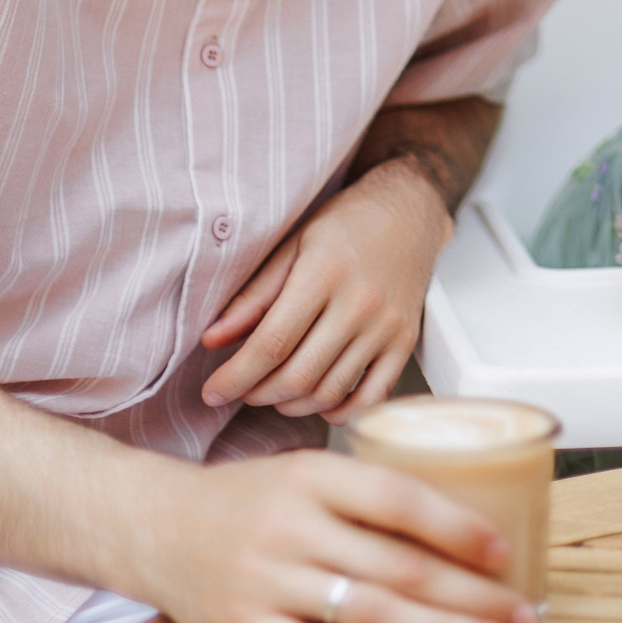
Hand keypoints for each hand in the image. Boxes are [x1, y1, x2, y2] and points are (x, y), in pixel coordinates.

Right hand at [123, 448, 537, 622]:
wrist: (153, 526)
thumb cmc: (249, 499)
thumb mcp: (305, 472)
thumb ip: (368, 494)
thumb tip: (465, 522)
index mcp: (313, 476)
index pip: (398, 499)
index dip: (457, 528)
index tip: (505, 553)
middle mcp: (291, 526)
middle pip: (397, 567)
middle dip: (471, 596)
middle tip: (523, 618)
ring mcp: (266, 580)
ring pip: (369, 612)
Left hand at [201, 161, 452, 419]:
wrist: (408, 211)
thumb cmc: (347, 224)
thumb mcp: (292, 244)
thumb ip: (253, 295)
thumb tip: (213, 339)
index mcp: (324, 273)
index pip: (272, 343)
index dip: (236, 376)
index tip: (213, 391)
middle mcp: (360, 303)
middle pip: (299, 375)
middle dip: (259, 393)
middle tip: (242, 388)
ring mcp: (387, 326)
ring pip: (331, 391)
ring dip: (293, 404)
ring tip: (274, 391)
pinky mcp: (405, 341)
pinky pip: (373, 396)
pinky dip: (341, 411)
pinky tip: (320, 401)